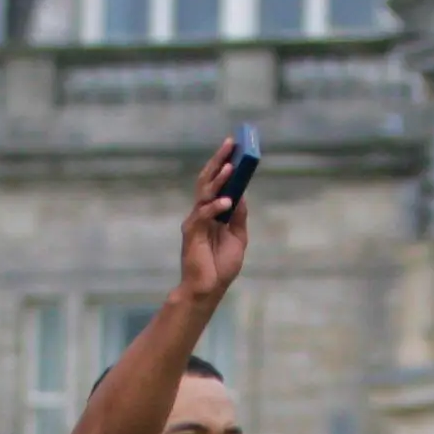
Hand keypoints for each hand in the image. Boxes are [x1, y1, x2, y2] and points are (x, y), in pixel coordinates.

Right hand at [179, 139, 250, 303]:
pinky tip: (227, 202)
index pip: (216, 182)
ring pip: (205, 194)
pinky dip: (215, 207)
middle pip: (208, 181)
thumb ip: (239, 217)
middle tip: (230, 144)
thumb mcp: (238, 238)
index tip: (235, 147)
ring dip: (218, 180)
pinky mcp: (192, 233)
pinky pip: (203, 215)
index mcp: (212, 213)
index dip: (224, 164)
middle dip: (219, 162)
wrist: (208, 290)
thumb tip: (241, 195)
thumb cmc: (220, 267)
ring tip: (230, 167)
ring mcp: (195, 222)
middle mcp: (201, 213)